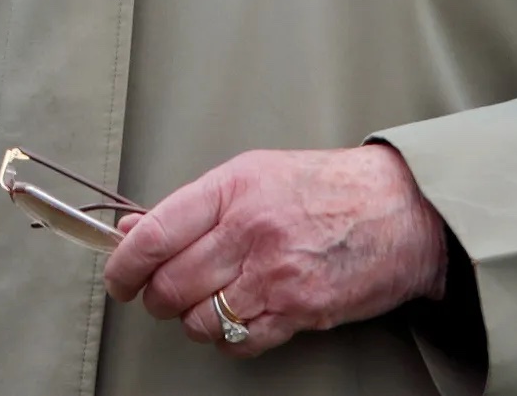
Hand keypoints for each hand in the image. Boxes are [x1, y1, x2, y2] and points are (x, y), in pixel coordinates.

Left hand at [103, 144, 448, 356]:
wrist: (399, 209)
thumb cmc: (324, 187)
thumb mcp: (255, 175)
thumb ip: (194, 205)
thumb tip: (132, 229)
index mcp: (235, 186)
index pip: (156, 232)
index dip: (124, 263)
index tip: (117, 278)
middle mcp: (250, 228)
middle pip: (171, 284)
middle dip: (158, 298)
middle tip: (164, 293)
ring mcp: (274, 273)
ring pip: (198, 320)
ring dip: (194, 320)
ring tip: (211, 301)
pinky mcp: (298, 310)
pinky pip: (237, 341)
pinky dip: (229, 338)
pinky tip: (241, 316)